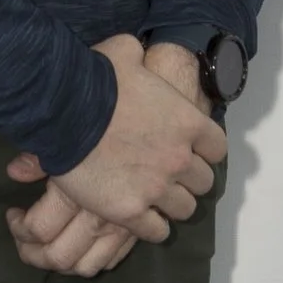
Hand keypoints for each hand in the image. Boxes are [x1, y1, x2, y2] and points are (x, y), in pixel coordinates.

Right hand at [4, 33, 221, 268]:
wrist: (65, 112)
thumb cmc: (96, 80)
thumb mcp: (124, 52)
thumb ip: (137, 55)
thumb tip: (134, 51)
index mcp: (188, 123)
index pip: (216, 148)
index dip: (204, 150)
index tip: (190, 150)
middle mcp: (180, 159)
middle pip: (203, 182)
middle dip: (188, 179)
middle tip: (169, 175)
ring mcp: (157, 188)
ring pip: (183, 209)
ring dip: (172, 204)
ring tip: (156, 200)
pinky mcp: (130, 212)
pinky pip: (156, 231)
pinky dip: (152, 227)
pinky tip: (142, 219)